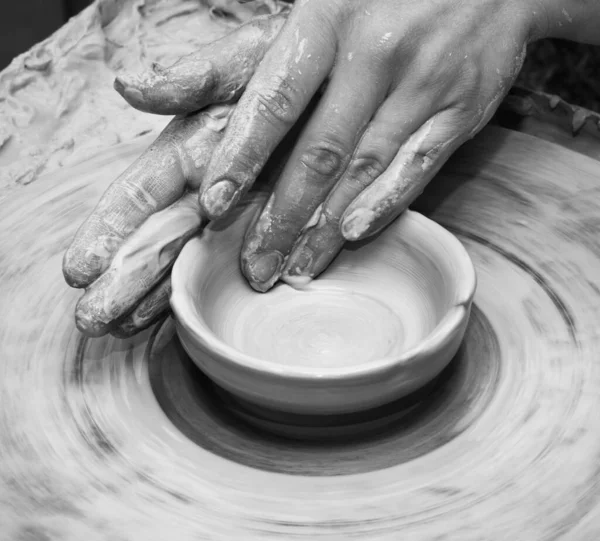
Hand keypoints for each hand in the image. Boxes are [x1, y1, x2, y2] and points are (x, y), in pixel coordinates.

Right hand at [63, 10, 288, 337]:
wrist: (347, 83)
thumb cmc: (293, 66)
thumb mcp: (245, 61)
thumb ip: (194, 79)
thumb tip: (130, 86)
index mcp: (190, 149)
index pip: (139, 194)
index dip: (108, 230)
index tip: (77, 268)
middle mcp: (204, 187)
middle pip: (155, 238)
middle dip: (120, 278)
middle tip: (91, 317)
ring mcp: (234, 214)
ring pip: (183, 260)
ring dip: (150, 295)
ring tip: (118, 325)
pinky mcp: (268, 230)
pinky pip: (230, 268)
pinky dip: (198, 292)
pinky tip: (170, 316)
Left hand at [198, 0, 544, 291]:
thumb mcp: (301, 10)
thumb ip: (219, 62)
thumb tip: (133, 88)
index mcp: (324, 19)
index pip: (273, 101)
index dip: (242, 157)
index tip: (213, 205)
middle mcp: (373, 54)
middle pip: (318, 153)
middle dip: (282, 217)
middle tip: (254, 268)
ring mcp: (422, 83)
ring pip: (364, 170)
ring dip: (325, 227)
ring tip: (292, 269)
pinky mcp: (461, 109)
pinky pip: (419, 166)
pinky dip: (385, 204)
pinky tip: (354, 235)